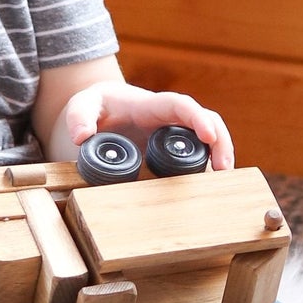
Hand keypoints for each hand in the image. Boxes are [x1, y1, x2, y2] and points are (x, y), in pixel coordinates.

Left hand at [61, 84, 234, 172]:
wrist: (99, 113)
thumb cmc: (95, 106)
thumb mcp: (81, 105)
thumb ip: (78, 116)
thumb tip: (82, 138)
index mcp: (152, 106)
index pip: (181, 106)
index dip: (197, 118)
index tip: (208, 136)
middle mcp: (170, 121)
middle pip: (207, 123)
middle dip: (221, 143)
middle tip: (224, 171)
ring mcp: (174, 138)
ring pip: (207, 144)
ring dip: (219, 161)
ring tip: (221, 188)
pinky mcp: (172, 156)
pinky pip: (196, 162)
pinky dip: (205, 176)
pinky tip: (207, 196)